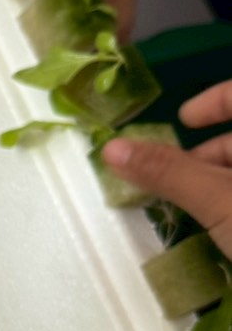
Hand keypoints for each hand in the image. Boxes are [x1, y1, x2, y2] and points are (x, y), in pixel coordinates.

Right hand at [103, 83, 231, 255]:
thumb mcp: (221, 200)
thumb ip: (170, 173)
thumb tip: (110, 147)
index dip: (214, 100)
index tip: (184, 119)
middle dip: (208, 155)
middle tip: (178, 182)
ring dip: (217, 184)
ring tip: (198, 213)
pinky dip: (231, 207)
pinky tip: (223, 230)